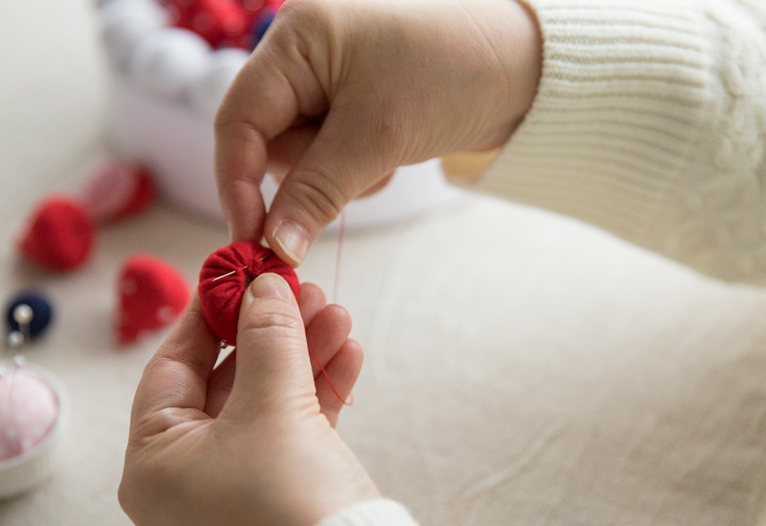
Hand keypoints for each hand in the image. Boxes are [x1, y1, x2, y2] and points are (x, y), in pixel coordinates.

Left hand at [119, 274, 379, 525]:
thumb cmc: (284, 510)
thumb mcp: (271, 407)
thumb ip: (268, 338)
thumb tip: (264, 287)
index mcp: (155, 461)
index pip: (174, 365)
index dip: (209, 313)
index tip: (238, 273)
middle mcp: (188, 476)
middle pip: (227, 379)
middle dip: (271, 331)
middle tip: (301, 289)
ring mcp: (236, 487)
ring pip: (266, 400)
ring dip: (303, 354)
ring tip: (336, 312)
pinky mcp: (280, 494)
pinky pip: (293, 429)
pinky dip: (319, 391)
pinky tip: (346, 353)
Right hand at [215, 0, 541, 264]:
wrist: (528, 68)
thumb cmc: (455, 74)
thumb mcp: (377, 135)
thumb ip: (316, 192)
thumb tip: (273, 247)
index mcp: (297, 38)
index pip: (238, 119)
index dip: (237, 183)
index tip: (251, 240)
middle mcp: (304, 54)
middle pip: (267, 140)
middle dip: (304, 176)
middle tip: (350, 181)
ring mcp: (328, 80)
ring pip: (299, 155)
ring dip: (336, 175)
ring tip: (384, 156)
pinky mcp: (353, 106)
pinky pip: (329, 156)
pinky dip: (355, 169)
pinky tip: (392, 155)